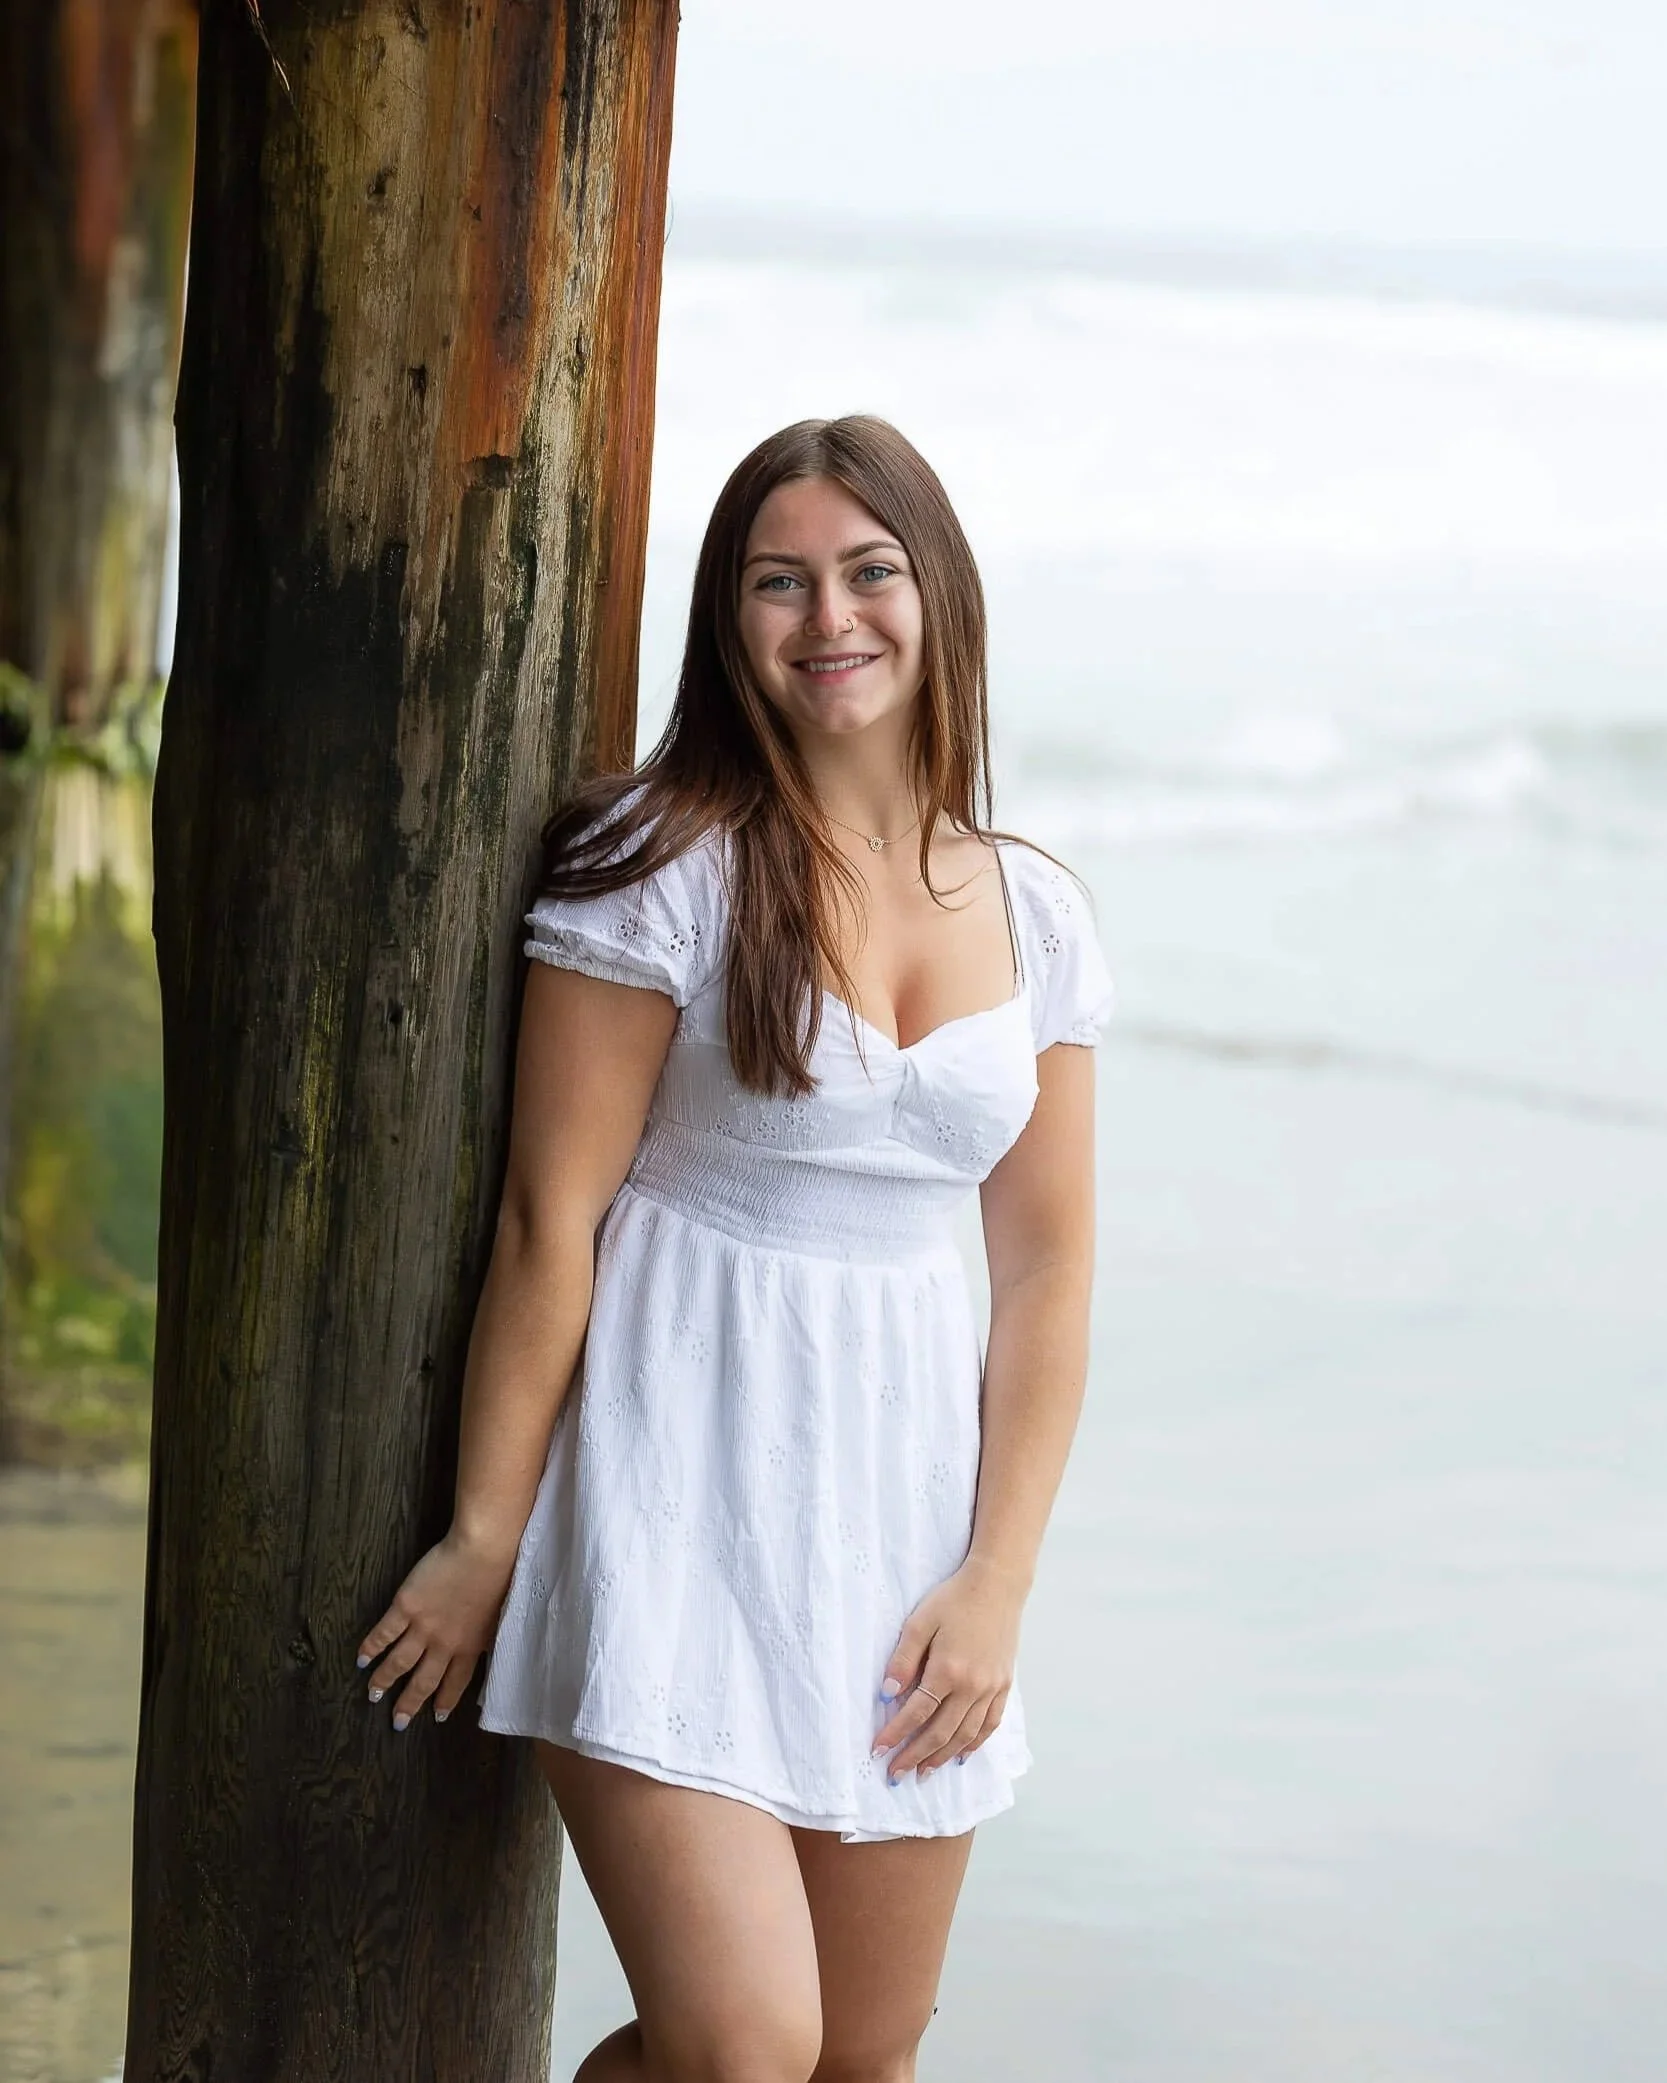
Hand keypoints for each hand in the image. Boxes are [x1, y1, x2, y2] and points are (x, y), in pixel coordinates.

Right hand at [355, 1529, 515, 1730]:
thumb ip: (487, 1637)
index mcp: (470, 1647)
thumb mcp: (499, 1617)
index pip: (455, 1682)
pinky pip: (384, 1634)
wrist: (483, 1553)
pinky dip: (370, 1648)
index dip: (445, 1700)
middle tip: (397, 1722)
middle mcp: (445, 1645)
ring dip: (383, 1681)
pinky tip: (361, 1658)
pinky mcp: (405, 1607)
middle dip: (408, 1704)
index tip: (436, 1717)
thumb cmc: (499, 1578)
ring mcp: (423, 1627)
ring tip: (372, 1694)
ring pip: (399, 1663)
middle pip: (423, 1681)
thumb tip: (483, 1650)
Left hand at [872, 1553, 1027, 1780]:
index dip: (895, 1735)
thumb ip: (903, 1660)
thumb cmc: (954, 1599)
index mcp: (948, 1670)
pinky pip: (989, 1724)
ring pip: (965, 1735)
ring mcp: (991, 1688)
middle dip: (915, 1756)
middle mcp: (972, 1686)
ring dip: (942, 1757)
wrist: (997, 1585)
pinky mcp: (1004, 1685)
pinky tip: (961, 1754)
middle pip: (940, 1732)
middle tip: (896, 1775)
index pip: (916, 1713)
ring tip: (924, 1772)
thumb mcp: (919, 1622)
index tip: (878, 1752)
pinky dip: (974, 1743)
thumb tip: (887, 1695)